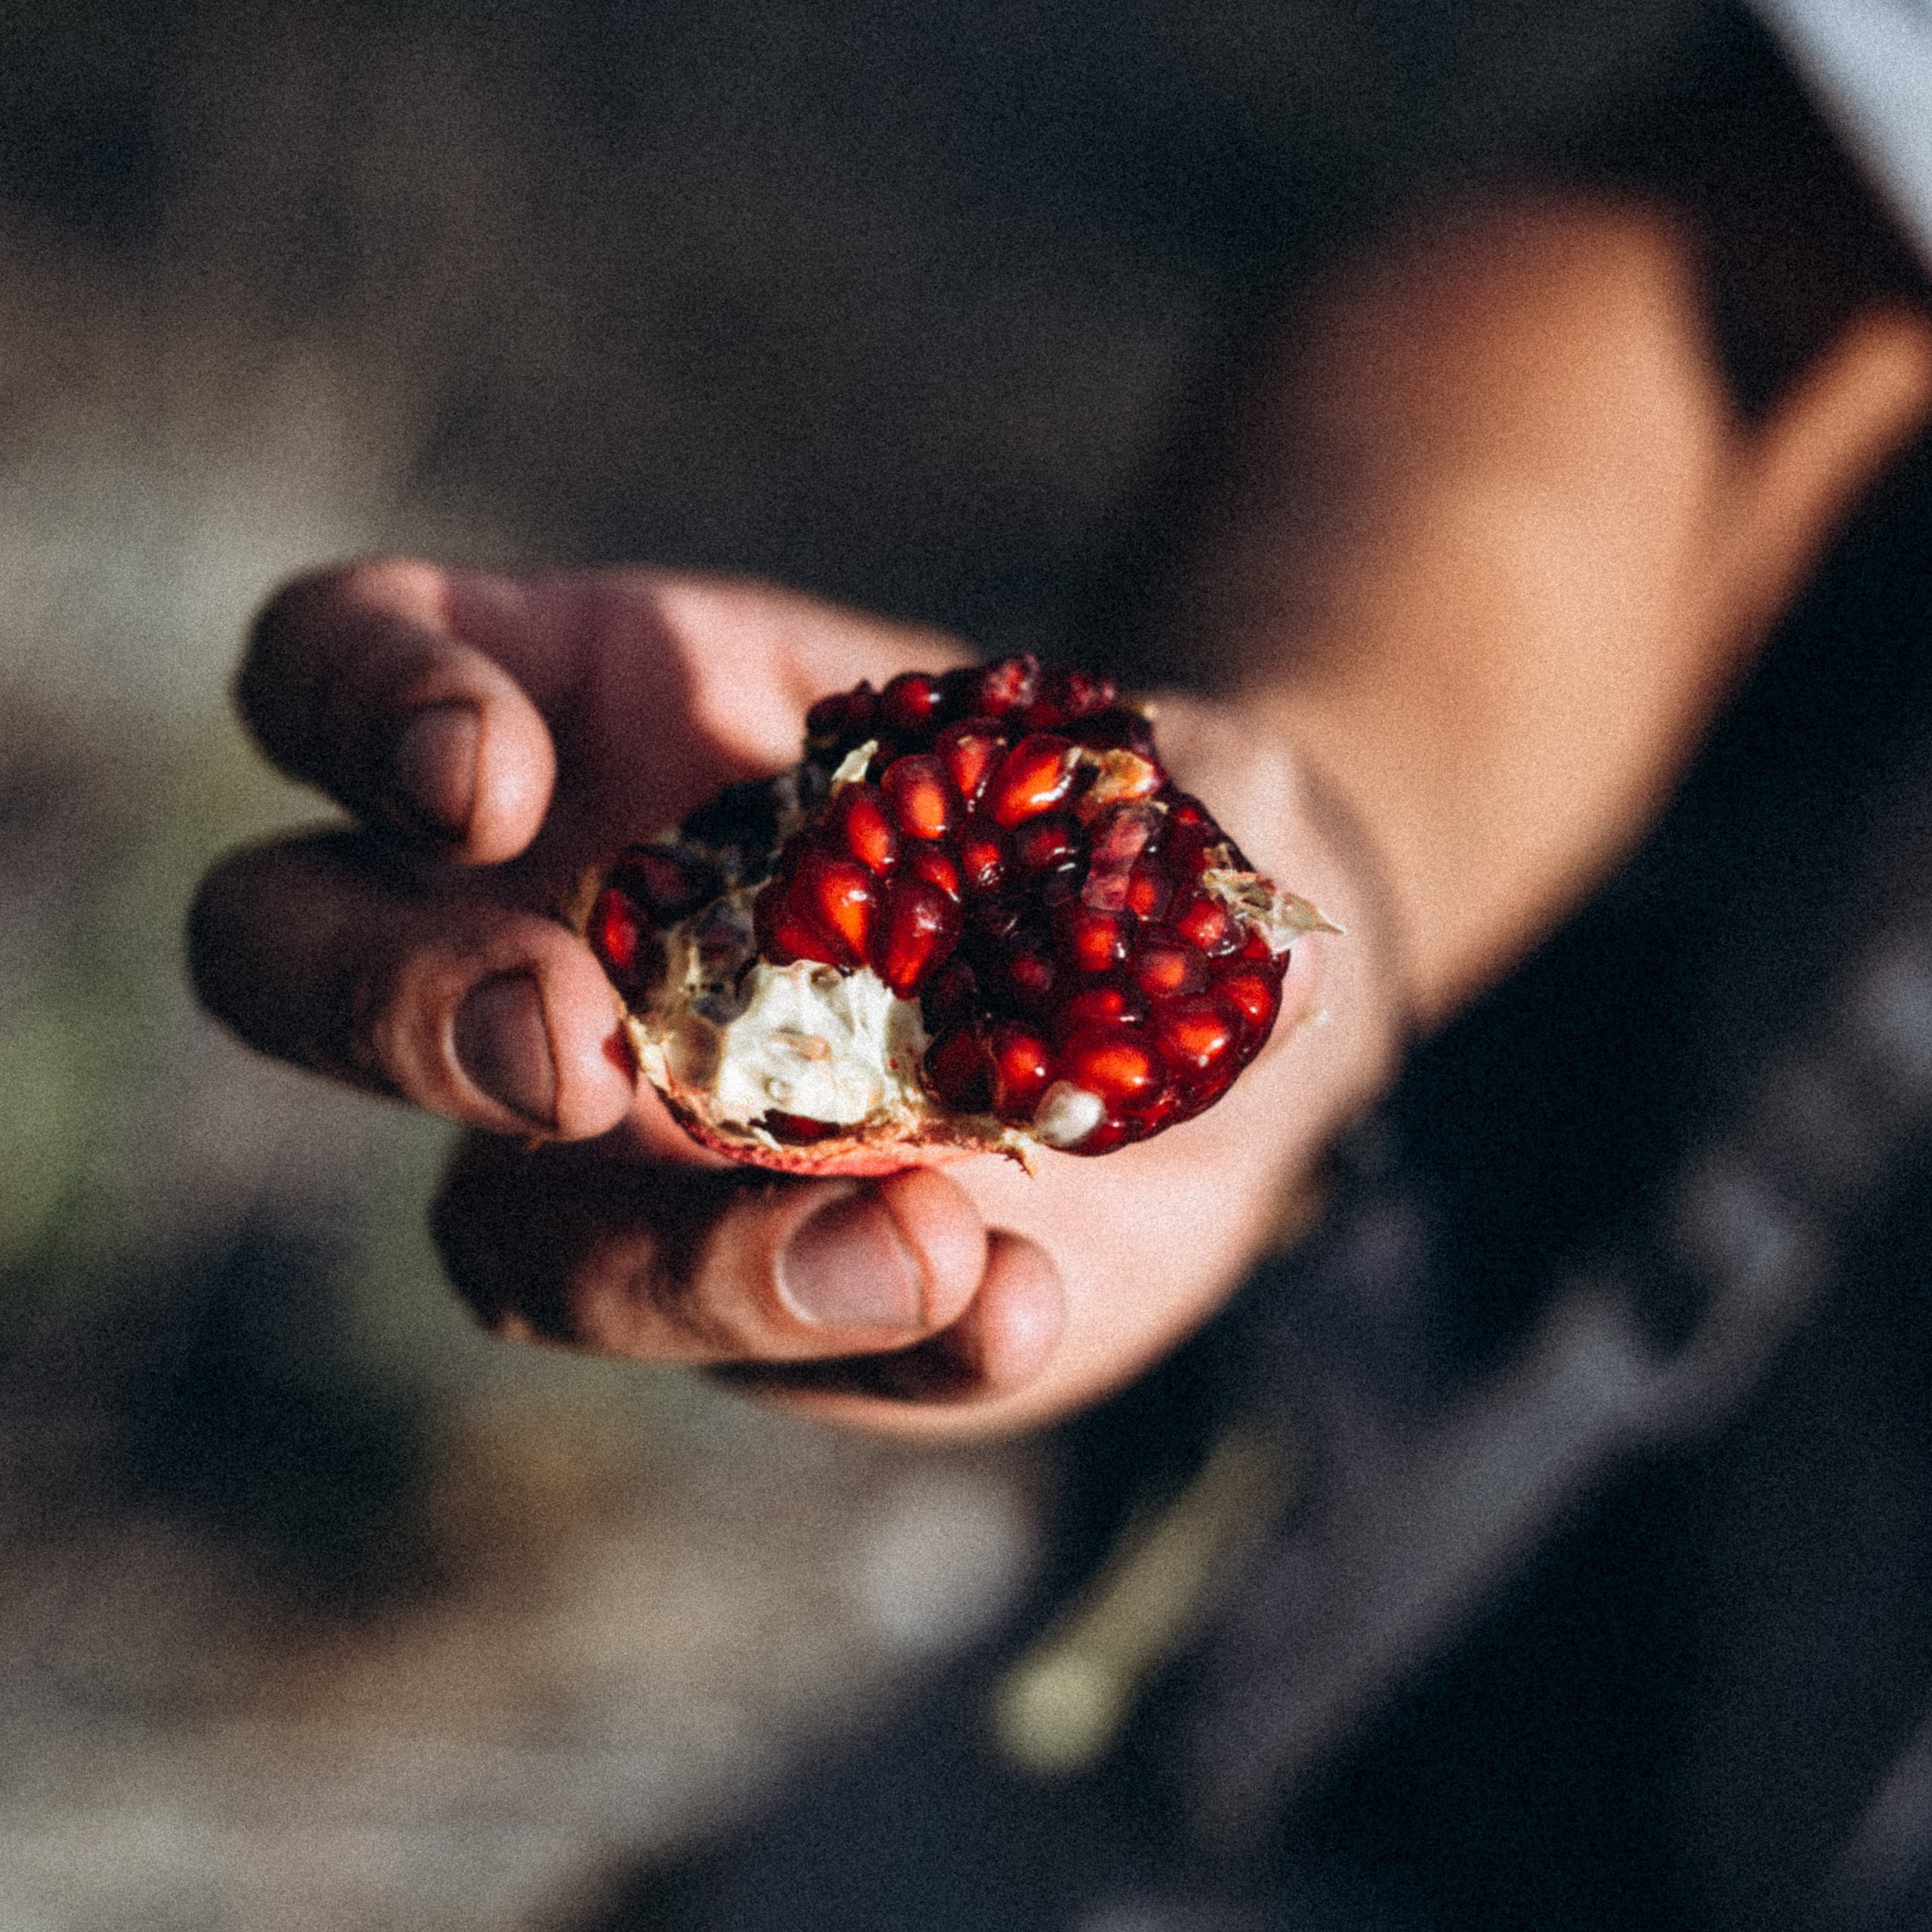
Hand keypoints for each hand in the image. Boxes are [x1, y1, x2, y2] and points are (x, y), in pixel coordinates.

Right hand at [192, 563, 1395, 1435]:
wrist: (1198, 1041)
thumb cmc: (1105, 835)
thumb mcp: (1103, 756)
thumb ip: (1084, 787)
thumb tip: (1103, 865)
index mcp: (578, 718)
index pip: (335, 670)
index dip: (360, 707)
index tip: (492, 777)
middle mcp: (539, 933)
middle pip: (289, 960)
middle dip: (397, 1008)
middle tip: (571, 1060)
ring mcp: (617, 1147)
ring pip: (505, 1236)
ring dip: (687, 1260)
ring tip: (925, 1241)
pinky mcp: (730, 1302)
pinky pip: (746, 1355)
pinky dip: (883, 1346)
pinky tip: (1017, 1303)